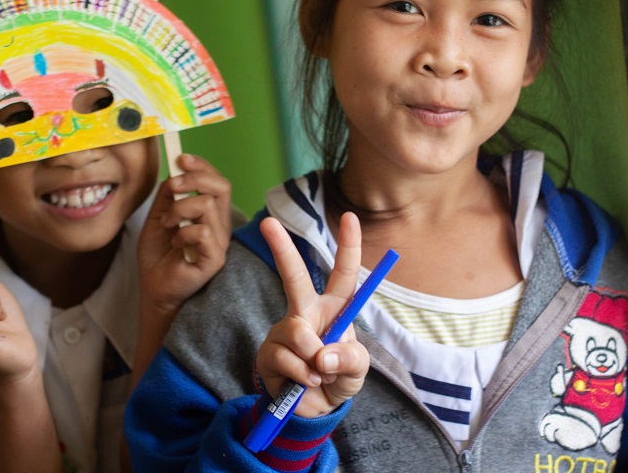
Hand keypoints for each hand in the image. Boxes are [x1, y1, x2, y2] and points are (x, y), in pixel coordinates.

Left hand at [137, 153, 232, 314]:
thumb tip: (174, 172)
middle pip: (222, 186)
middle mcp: (219, 224)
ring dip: (179, 209)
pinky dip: (183, 233)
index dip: (202, 166)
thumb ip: (167, 196)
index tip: (181, 159)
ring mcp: (220, 241)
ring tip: (167, 225)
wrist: (154, 288)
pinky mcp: (215, 258)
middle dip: (195, 178)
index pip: (216, 181)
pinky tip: (176, 245)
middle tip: (173, 185)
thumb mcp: (158, 217)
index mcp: (209, 212)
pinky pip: (203, 232)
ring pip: (208, 205)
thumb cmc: (158, 256)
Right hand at [256, 213, 369, 417]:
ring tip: (318, 376)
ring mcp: (285, 331)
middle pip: (295, 276)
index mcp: (334, 309)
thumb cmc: (339, 378)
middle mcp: (307, 312)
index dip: (348, 246)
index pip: (344, 274)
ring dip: (314, 361)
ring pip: (297, 332)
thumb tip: (324, 354)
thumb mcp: (359, 370)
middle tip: (268, 223)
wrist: (315, 411)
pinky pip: (286, 359)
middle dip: (281, 248)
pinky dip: (302, 377)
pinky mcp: (268, 352)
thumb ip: (350, 359)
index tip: (350, 216)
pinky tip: (303, 383)